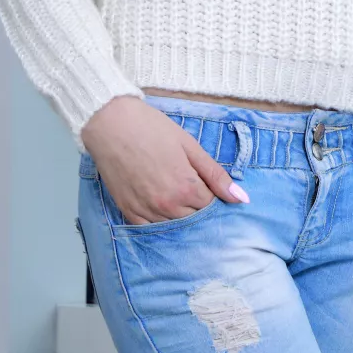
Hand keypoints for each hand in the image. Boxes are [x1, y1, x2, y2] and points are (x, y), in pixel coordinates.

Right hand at [80, 95, 250, 223]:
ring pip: (174, 225)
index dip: (211, 193)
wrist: (110, 123)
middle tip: (188, 183)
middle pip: (194, 218)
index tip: (204, 182)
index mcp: (187, 188)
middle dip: (197, 204)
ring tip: (172, 190)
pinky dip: (158, 220)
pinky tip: (158, 204)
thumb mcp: (189, 146)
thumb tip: (241, 198)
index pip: (211, 205)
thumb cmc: (151, 128)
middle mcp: (168, 206)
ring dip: (179, 213)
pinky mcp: (128, 212)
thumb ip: (215, 174)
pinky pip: (150, 229)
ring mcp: (146, 211)